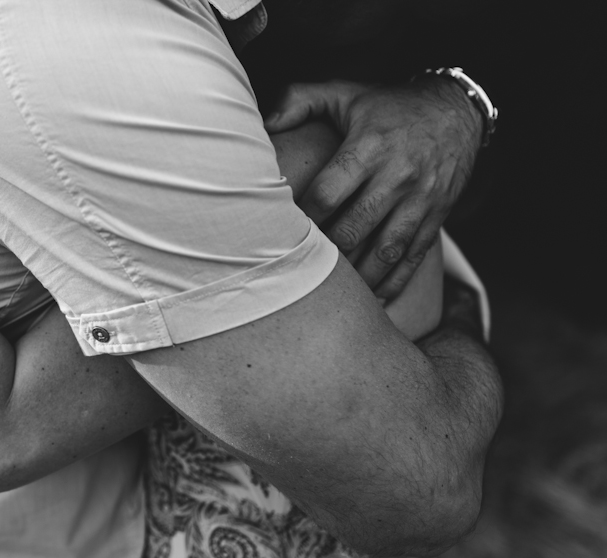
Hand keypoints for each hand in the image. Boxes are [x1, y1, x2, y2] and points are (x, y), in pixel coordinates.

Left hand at [265, 78, 482, 299]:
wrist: (459, 110)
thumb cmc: (389, 106)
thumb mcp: (345, 93)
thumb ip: (300, 100)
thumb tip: (264, 122)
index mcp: (369, 148)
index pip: (327, 194)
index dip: (303, 219)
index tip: (283, 233)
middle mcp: (397, 176)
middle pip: (353, 229)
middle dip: (326, 254)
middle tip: (300, 268)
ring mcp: (420, 201)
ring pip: (384, 252)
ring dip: (356, 277)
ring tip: (331, 293)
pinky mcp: (436, 217)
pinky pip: (413, 258)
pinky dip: (393, 283)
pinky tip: (372, 298)